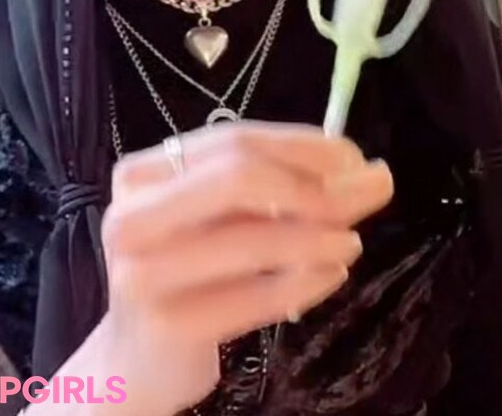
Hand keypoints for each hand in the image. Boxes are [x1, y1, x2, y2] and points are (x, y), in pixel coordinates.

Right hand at [94, 121, 392, 415]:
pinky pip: (256, 296)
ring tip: (353, 242)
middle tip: (369, 194)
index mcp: (143, 173)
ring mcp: (144, 273)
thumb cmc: (189, 271)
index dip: (303, 147)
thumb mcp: (224, 217)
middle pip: (238, 178)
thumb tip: (360, 170)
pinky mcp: (168, 326)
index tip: (356, 159)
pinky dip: (305, 283)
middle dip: (315, 186)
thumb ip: (280, 186)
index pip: (235, 141)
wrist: (139, 359)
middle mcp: (132, 216)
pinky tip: (334, 276)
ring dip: (318, 236)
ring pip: (252, 239)